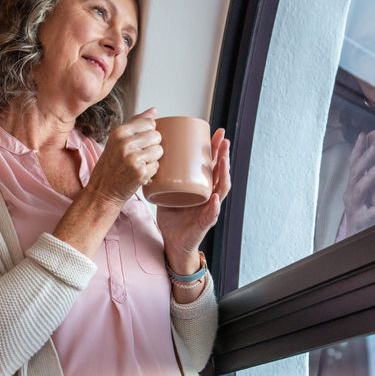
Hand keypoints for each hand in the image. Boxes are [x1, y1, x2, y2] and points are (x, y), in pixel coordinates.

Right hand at [85, 108, 162, 206]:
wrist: (102, 192)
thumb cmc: (109, 167)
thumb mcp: (116, 141)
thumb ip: (135, 123)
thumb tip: (153, 111)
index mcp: (119, 132)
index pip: (149, 123)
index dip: (148, 133)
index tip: (139, 143)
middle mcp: (125, 143)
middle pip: (156, 136)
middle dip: (152, 146)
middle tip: (139, 156)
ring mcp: (133, 158)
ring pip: (159, 151)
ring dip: (153, 159)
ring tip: (139, 165)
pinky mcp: (140, 173)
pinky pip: (157, 166)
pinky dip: (151, 172)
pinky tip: (139, 174)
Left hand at [157, 128, 230, 270]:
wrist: (174, 243)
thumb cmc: (173, 218)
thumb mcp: (167, 193)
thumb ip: (164, 178)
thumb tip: (151, 157)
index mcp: (201, 187)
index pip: (212, 165)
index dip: (215, 150)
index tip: (216, 132)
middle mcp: (209, 196)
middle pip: (220, 173)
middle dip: (223, 156)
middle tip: (223, 140)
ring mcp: (209, 209)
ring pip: (220, 189)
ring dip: (223, 175)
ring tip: (223, 162)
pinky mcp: (204, 223)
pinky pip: (211, 214)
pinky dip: (213, 206)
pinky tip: (214, 198)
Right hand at [343, 133, 374, 234]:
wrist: (355, 237)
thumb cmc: (363, 211)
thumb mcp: (366, 192)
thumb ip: (371, 178)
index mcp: (351, 186)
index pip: (353, 165)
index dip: (357, 150)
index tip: (363, 134)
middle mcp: (350, 194)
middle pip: (355, 174)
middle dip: (364, 160)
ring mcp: (354, 207)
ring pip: (359, 190)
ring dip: (369, 177)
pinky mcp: (361, 220)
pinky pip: (369, 213)